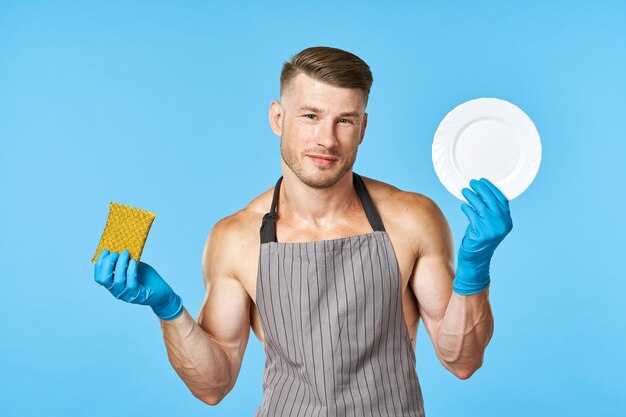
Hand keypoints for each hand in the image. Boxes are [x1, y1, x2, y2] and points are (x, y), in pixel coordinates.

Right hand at [93, 249, 183, 319]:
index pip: (99, 277)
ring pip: (118, 280)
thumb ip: (124, 261)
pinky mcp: (137, 295)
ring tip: (126, 253)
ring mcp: (126, 295)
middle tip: (116, 252)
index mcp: (113, 285)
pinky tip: (133, 261)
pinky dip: (131, 270)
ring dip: (120, 264)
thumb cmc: (147, 279)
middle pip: (104, 279)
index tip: (105, 251)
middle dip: (107, 263)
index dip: (99, 264)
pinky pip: (131, 283)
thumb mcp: (133, 267)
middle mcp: (117, 291)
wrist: (162, 291)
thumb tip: (118, 247)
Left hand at [454, 178, 512, 294]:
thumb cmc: (480, 239)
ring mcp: (493, 228)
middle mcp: (502, 224)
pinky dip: (467, 208)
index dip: (492, 188)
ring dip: (472, 196)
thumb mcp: (488, 224)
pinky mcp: (481, 232)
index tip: (484, 181)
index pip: (502, 200)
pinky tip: (463, 205)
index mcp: (507, 220)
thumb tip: (480, 192)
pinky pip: (472, 215)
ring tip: (465, 190)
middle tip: (473, 182)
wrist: (476, 259)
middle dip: (481, 189)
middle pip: (492, 200)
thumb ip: (488, 211)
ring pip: (481, 206)